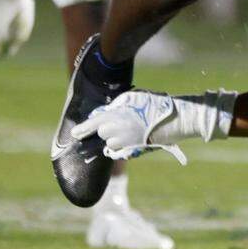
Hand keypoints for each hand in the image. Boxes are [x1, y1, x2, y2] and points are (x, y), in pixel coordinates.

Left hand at [72, 91, 187, 164]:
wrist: (173, 120)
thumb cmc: (154, 105)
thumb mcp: (132, 97)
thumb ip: (115, 105)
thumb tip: (103, 113)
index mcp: (114, 116)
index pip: (92, 124)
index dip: (82, 129)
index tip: (75, 133)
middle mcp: (116, 131)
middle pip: (102, 133)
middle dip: (106, 129)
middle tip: (120, 122)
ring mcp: (124, 143)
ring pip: (111, 143)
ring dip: (115, 138)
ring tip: (130, 130)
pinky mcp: (132, 151)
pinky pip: (121, 151)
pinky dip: (123, 147)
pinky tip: (133, 139)